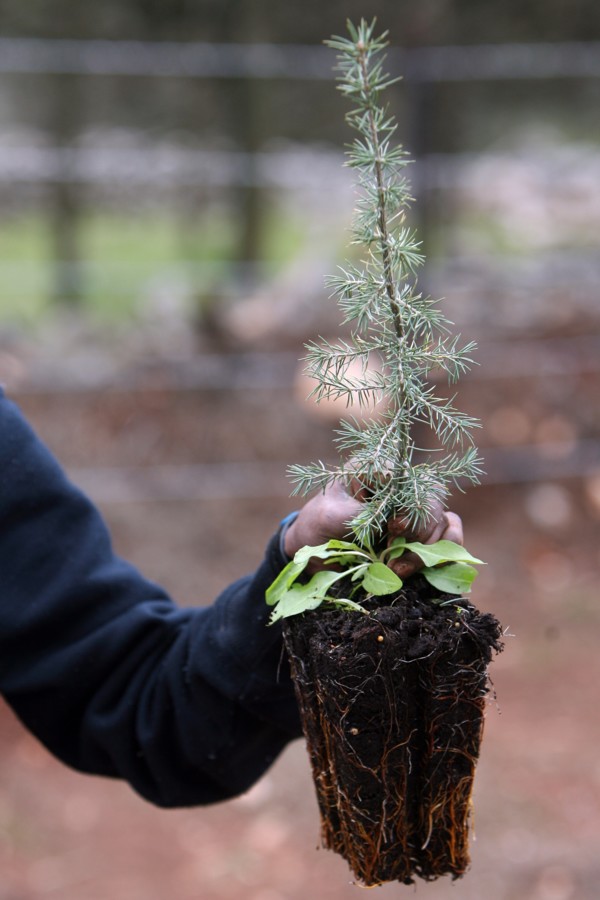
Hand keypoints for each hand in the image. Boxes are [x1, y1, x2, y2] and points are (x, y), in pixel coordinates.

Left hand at [284, 482, 462, 578]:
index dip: (408, 505)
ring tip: (398, 567)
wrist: (317, 551)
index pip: (409, 477)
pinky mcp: (423, 534)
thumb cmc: (319, 524)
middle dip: (420, 531)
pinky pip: (450, 539)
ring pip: (445, 522)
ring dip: (429, 549)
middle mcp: (402, 486)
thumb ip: (361, 515)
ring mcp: (415, 511)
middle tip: (393, 550)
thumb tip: (395, 521)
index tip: (393, 527)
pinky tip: (416, 569)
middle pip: (433, 500)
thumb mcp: (330, 517)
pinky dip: (442, 555)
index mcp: (378, 470)